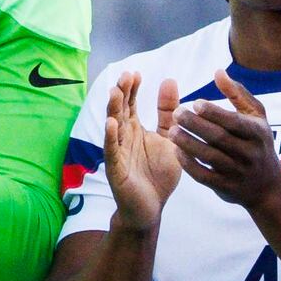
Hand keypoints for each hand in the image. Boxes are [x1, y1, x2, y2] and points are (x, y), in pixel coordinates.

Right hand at [101, 76, 187, 235]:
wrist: (150, 207)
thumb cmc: (157, 173)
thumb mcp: (168, 139)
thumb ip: (167, 113)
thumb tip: (169, 80)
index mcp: (134, 129)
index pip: (130, 104)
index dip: (132, 89)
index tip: (136, 73)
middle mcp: (123, 137)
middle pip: (120, 111)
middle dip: (122, 93)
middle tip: (126, 75)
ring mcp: (117, 152)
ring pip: (113, 127)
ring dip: (113, 110)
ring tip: (115, 92)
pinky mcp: (116, 168)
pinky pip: (112, 151)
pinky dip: (111, 137)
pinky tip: (111, 124)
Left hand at [172, 81, 280, 211]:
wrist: (268, 186)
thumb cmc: (258, 142)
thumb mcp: (257, 117)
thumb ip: (238, 94)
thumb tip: (218, 72)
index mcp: (257, 133)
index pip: (234, 122)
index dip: (214, 112)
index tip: (195, 103)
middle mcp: (250, 154)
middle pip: (220, 138)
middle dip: (196, 125)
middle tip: (177, 113)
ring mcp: (238, 172)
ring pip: (210, 157)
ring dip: (189, 144)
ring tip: (172, 131)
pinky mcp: (226, 187)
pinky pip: (204, 176)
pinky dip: (189, 164)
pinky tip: (177, 151)